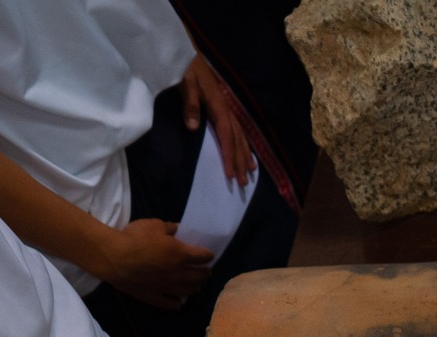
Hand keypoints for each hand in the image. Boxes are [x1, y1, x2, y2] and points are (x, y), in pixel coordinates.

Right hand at [92, 219, 213, 308]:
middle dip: (204, 274)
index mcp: (180, 254)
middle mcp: (177, 273)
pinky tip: (178, 304)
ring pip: (185, 291)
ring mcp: (165, 287)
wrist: (114, 257)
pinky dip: (175, 304)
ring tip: (197, 288)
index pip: (201, 257)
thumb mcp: (154, 225)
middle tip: (207, 273)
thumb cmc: (135, 238)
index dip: (207, 255)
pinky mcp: (151, 296)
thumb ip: (169, 228)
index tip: (209, 255)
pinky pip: (167, 303)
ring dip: (193, 289)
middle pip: (197, 276)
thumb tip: (177, 229)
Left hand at [182, 55, 256, 186]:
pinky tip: (244, 149)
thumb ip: (190, 104)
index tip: (230, 175)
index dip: (229, 156)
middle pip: (237, 139)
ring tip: (251, 171)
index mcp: (218, 106)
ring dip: (245, 154)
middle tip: (244, 182)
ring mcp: (226, 107)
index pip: (226, 136)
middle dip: (240, 161)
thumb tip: (193, 128)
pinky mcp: (222, 105)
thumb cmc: (186, 67)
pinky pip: (236, 128)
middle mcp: (226, 109)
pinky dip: (241, 141)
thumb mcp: (185, 83)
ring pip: (240, 135)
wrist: (187, 52)